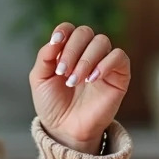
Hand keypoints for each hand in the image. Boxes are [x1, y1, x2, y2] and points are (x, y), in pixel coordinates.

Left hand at [30, 23, 130, 154]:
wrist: (65, 129)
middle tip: (63, 72)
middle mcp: (87, 53)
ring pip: (101, 41)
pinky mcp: (119, 76)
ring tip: (74, 81)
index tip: (55, 42)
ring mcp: (104, 63)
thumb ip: (45, 57)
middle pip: (85, 32)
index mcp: (68, 50)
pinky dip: (105, 64)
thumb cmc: (53, 105)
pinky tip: (92, 79)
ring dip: (85, 59)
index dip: (63, 31)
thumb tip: (55, 39)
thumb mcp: (39, 79)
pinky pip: (119, 57)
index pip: (70, 29)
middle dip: (72, 50)